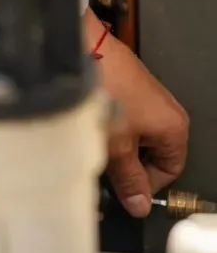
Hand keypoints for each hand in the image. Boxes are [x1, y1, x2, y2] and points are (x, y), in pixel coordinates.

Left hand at [91, 22, 188, 216]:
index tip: (122, 190)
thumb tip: (139, 204)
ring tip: (91, 143)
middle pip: (149, 155)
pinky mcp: (120, 86)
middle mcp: (162, 110)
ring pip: (130, 137)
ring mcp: (141, 97)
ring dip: (111, 145)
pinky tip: (86, 124)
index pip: (170, 172)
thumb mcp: (116, 146)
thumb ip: (129, 179)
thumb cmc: (104, 89)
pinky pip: (117, 118)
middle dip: (125, 165)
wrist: (79, 47)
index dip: (145, 185)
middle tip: (103, 168)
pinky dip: (103, 126)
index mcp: (173, 127)